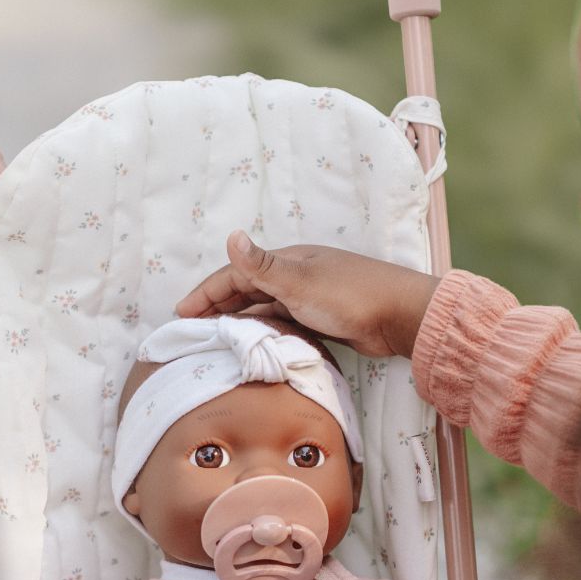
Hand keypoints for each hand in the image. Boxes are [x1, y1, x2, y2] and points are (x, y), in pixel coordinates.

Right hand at [175, 231, 440, 357]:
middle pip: (246, 290)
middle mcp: (295, 276)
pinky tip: (256, 344)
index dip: (206, 292)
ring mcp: (309, 298)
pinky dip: (264, 330)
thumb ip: (263, 266)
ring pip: (264, 308)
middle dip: (216, 306)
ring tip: (215, 339)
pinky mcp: (322, 319)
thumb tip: (231, 235)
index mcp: (286, 262)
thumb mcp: (300, 282)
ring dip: (239, 320)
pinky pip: (283, 323)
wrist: (399, 317)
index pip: (235, 274)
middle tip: (191, 328)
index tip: (181, 313)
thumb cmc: (350, 296)